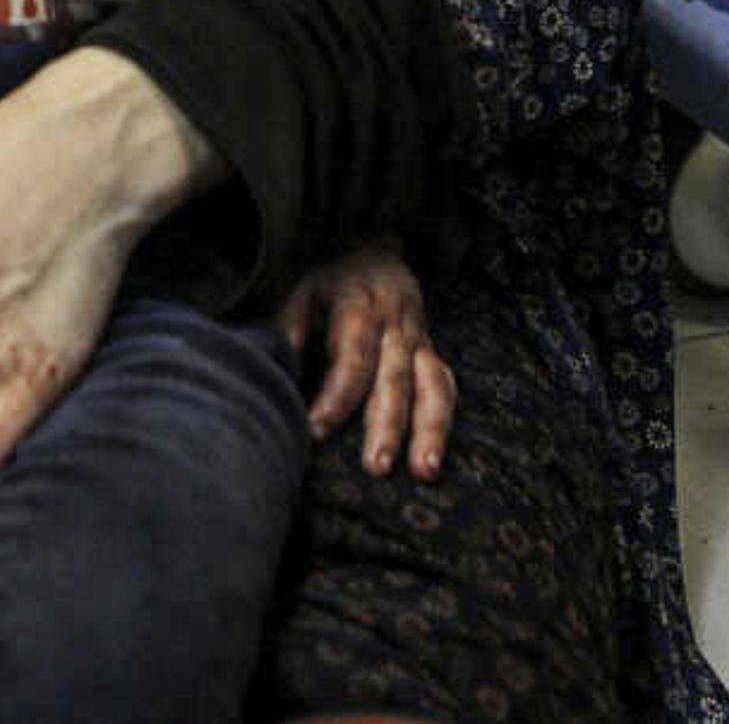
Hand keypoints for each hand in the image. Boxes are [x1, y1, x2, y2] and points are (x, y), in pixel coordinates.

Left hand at [274, 240, 454, 479]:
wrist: (377, 258)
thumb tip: (283, 359)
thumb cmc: (334, 286)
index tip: (317, 429)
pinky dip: (443, 421)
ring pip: (431, 385)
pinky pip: (445, 387)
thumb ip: (292, 324)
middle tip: (376, 466)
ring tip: (422, 471)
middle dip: (387, 425)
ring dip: (428, 430)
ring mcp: (419, 341)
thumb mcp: (305, 290)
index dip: (337, 395)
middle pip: (394, 378)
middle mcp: (396, 323)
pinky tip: (434, 454)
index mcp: (360, 303)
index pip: (352, 354)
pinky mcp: (432, 355)